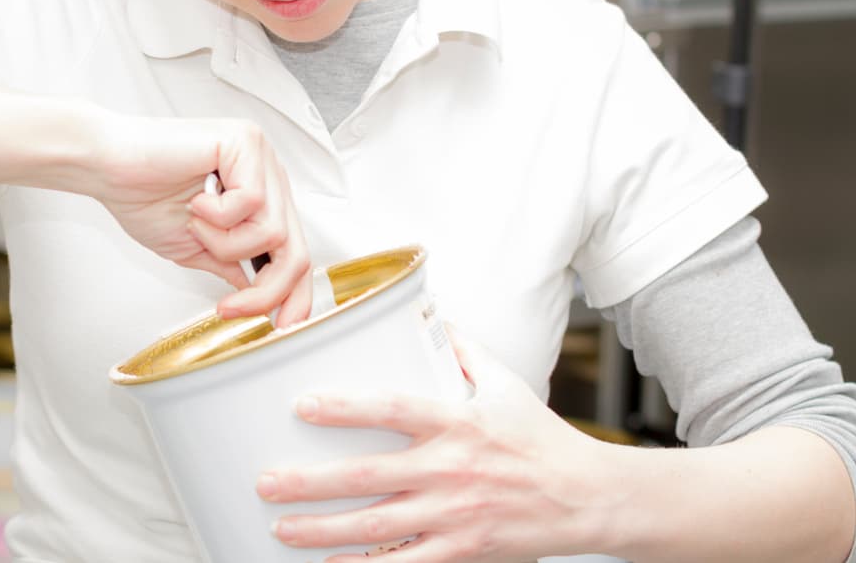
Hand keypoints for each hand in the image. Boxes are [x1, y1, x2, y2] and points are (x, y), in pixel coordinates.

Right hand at [88, 109, 313, 324]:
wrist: (105, 164)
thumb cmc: (140, 194)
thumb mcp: (195, 246)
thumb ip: (230, 263)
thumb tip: (257, 289)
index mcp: (258, 194)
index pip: (294, 250)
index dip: (294, 293)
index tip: (280, 324)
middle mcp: (266, 173)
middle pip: (296, 247)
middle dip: (267, 289)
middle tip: (232, 307)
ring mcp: (259, 156)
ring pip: (275, 230)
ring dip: (227, 243)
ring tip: (195, 225)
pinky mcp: (245, 141)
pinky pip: (253, 201)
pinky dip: (218, 216)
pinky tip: (196, 201)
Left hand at [256, 326, 622, 560]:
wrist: (589, 498)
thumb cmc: (542, 439)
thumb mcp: (507, 384)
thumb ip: (465, 351)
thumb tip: (432, 316)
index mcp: (459, 423)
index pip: (394, 410)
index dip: (347, 408)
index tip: (303, 405)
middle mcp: (453, 470)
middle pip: (371, 477)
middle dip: (313, 482)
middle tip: (267, 481)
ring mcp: (456, 516)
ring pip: (378, 526)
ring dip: (324, 530)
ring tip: (281, 527)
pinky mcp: (463, 552)